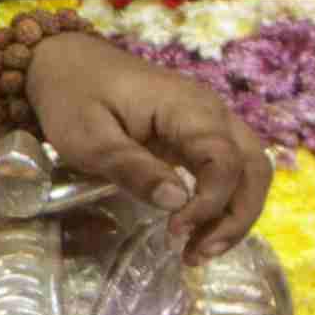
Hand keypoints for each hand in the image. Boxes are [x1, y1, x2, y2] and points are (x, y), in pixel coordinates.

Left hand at [26, 32, 269, 255]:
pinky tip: (195, 229)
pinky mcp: (196, 134)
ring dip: (233, 215)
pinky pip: (228, 169)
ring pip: (248, 171)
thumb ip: (133, 169)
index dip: (210, 203)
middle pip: (253, 168)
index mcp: (187, 108)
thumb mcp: (88, 138)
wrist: (62, 60)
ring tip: (197, 252)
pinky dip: (221, 203)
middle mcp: (211, 112)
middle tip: (197, 254)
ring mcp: (208, 121)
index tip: (176, 231)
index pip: (224, 161)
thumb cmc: (71, 95)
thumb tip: (177, 202)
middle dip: (235, 218)